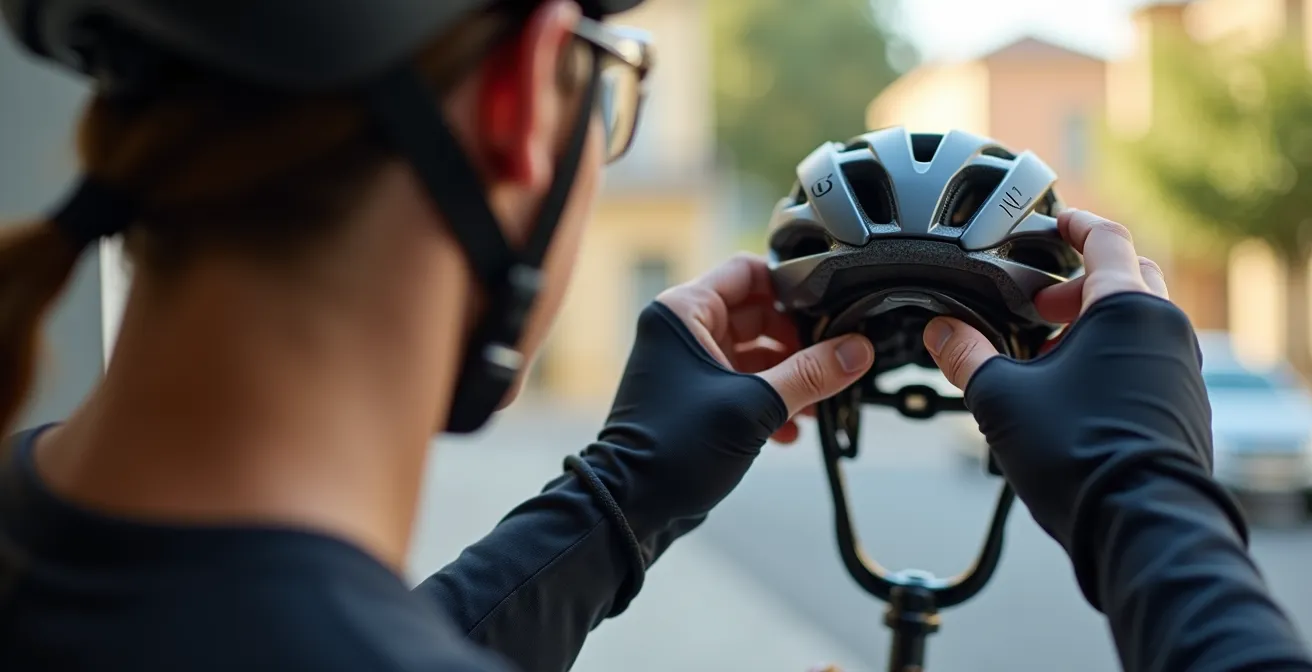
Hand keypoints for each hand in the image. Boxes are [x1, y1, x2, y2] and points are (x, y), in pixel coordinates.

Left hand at [577, 254, 872, 538]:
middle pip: (757, 314)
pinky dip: (769, 403)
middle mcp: (683, 332)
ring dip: (789, 378)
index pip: (747, 271)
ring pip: (754, 355)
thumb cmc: (672, 449)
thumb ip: (810, 375)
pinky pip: (743, 386)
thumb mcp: (753, 406)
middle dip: (798, 342)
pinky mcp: (695, 400)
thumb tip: (857, 351)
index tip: (828, 309)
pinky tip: (791, 431)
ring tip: (819, 403)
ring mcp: (688, 366)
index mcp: (684, 312)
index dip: (791, 287)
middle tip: (832, 362)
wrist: (633, 507)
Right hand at [921, 210, 1240, 604]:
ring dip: (1093, 324)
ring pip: (1139, 322)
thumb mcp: (1002, 398)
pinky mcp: (1183, 406)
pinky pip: (1149, 360)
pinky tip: (1072, 394)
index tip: (1051, 224)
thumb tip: (939, 331)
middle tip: (1035, 305)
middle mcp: (1165, 330)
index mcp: (1126, 308)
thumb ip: (966, 355)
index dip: (1073, 225)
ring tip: (1045, 357)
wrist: (1141, 524)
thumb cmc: (1078, 454)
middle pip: (1128, 276)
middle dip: (1077, 284)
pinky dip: (1112, 358)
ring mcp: (1180, 370)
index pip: (1107, 238)